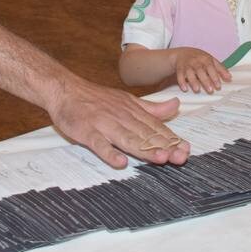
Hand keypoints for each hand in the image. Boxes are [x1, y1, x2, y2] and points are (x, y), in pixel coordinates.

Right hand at [46, 78, 190, 168]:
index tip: (186, 149)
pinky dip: (109, 152)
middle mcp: (121, 116)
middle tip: (181, 157)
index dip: (171, 138)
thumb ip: (152, 107)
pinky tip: (120, 162)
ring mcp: (104, 124)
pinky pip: (99, 143)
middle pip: (145, 133)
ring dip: (144, 149)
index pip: (155, 126)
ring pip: (127, 138)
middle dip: (164, 146)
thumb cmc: (96, 99)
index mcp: (132, 111)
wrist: (65, 89)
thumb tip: (176, 105)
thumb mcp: (127, 100)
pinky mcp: (87, 131)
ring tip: (161, 158)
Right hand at [173, 47, 231, 93]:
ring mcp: (187, 64)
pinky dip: (181, 82)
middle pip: (200, 70)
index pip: (210, 67)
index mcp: (205, 59)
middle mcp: (196, 61)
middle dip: (205, 80)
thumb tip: (230, 78)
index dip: (215, 76)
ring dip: (193, 81)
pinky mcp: (180, 69)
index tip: (218, 86)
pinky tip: (185, 88)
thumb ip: (220, 69)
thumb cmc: (199, 58)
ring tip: (197, 90)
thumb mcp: (211, 60)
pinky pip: (179, 75)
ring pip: (189, 72)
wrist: (183, 53)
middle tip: (210, 90)